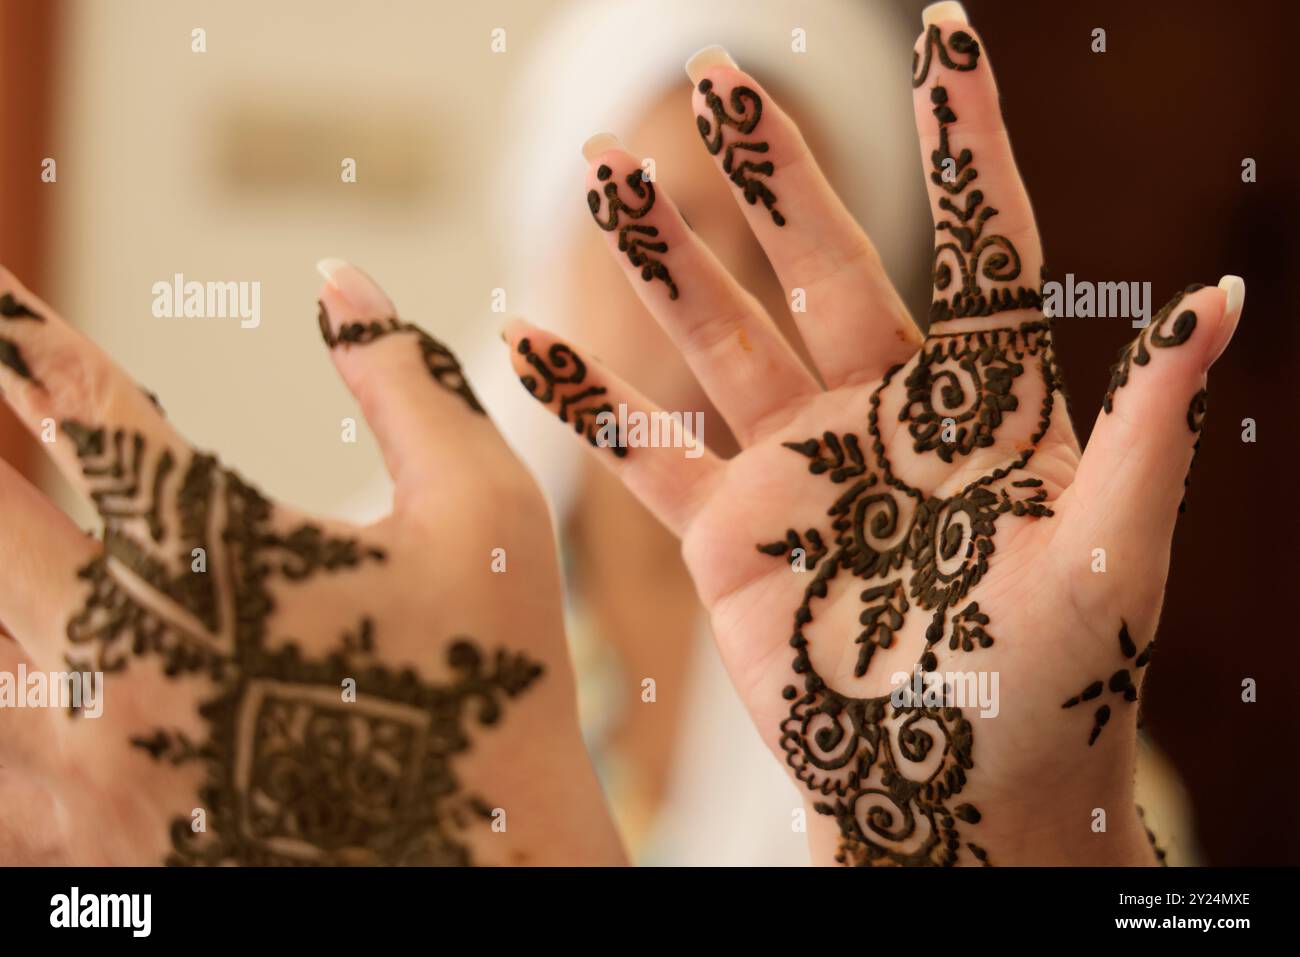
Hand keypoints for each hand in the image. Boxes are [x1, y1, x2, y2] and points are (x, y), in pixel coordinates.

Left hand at [0, 261, 622, 865]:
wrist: (485, 872)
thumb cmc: (490, 684)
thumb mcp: (486, 512)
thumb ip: (406, 380)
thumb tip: (340, 278)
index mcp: (211, 555)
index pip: (76, 401)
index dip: (4, 330)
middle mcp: (113, 655)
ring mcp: (77, 763)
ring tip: (26, 546)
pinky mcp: (71, 847)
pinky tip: (27, 679)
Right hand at [504, 3, 1242, 865]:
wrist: (952, 789)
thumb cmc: (1052, 685)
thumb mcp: (1112, 557)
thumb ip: (1145, 431)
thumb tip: (1221, 298)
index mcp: (979, 405)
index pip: (975, 246)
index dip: (963, 143)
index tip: (947, 34)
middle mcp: (877, 414)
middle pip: (820, 264)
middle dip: (768, 175)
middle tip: (715, 77)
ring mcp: (793, 467)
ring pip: (715, 335)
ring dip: (656, 258)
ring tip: (601, 169)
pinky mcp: (725, 533)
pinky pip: (644, 450)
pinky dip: (584, 398)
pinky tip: (522, 335)